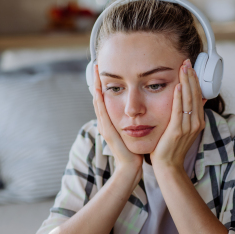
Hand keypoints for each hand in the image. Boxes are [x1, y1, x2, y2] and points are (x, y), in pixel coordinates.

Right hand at [92, 65, 142, 184]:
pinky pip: (102, 113)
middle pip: (98, 97)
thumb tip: (139, 112)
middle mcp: (106, 122)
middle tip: (96, 65)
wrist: (130, 168)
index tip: (104, 71)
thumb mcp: (133, 132)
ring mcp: (105, 126)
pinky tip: (99, 90)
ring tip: (95, 72)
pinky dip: (99, 101)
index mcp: (111, 122)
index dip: (103, 85)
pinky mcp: (107, 131)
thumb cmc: (134, 151)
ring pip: (98, 102)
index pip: (105, 99)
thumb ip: (133, 122)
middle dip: (96, 81)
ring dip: (95, 86)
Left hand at [150, 59, 206, 171]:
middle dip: (191, 77)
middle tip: (187, 61)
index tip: (190, 67)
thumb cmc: (171, 147)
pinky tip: (178, 87)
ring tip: (184, 68)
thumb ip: (189, 114)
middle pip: (195, 95)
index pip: (198, 96)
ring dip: (186, 83)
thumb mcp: (183, 128)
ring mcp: (188, 127)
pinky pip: (179, 111)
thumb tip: (198, 98)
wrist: (168, 165)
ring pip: (189, 100)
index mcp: (198, 121)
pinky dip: (179, 98)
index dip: (195, 81)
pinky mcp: (178, 130)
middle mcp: (196, 123)